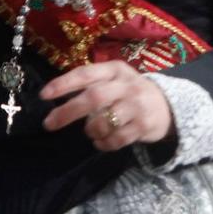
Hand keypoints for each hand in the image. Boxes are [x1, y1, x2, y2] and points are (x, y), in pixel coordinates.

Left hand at [39, 61, 173, 151]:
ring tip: (91, 131)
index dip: (64, 84)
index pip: (86, 74)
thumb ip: (92, 84)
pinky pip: (116, 139)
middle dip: (68, 111)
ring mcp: (136, 106)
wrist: (168, 107)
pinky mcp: (143, 126)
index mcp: (115, 70)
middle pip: (93, 98)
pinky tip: (101, 142)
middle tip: (49, 124)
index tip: (44, 95)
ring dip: (90, 130)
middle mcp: (126, 85)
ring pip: (104, 122)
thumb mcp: (115, 80)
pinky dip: (103, 144)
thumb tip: (56, 97)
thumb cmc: (129, 92)